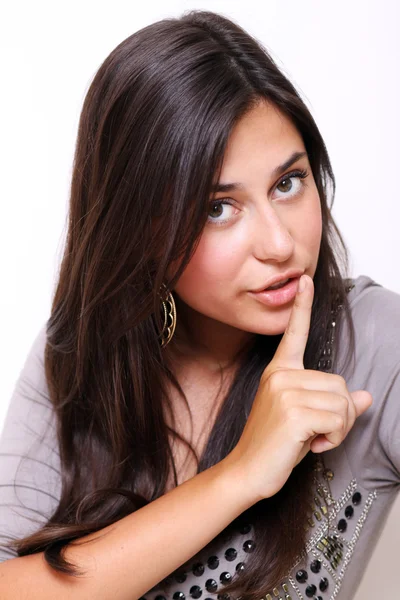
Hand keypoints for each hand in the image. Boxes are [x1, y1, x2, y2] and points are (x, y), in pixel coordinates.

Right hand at [225, 274, 372, 502]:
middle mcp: (281, 375)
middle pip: (341, 385)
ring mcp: (285, 392)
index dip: (302, 307)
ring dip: (338, 429)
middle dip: (340, 415)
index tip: (305, 280)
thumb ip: (334, 404)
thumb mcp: (305, 419)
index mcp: (279, 372)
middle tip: (316, 432)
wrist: (247, 471)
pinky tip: (310, 445)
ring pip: (343, 403)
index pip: (294, 334)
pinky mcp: (294, 412)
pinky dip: (334, 438)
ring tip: (311, 438)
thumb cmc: (274, 444)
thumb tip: (366, 396)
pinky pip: (338, 420)